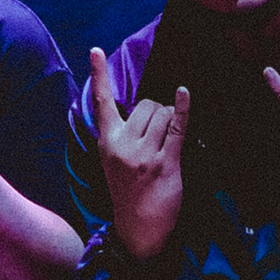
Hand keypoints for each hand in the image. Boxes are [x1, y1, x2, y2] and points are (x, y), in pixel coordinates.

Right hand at [90, 47, 187, 260]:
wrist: (138, 229)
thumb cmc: (129, 190)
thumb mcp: (114, 160)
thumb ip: (123, 134)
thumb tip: (148, 106)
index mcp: (107, 142)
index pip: (101, 102)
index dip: (98, 74)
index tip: (95, 49)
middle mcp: (122, 145)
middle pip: (146, 104)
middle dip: (158, 111)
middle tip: (158, 136)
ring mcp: (144, 154)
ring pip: (163, 114)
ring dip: (171, 120)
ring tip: (167, 143)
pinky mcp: (165, 163)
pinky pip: (177, 127)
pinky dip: (182, 108)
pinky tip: (184, 94)